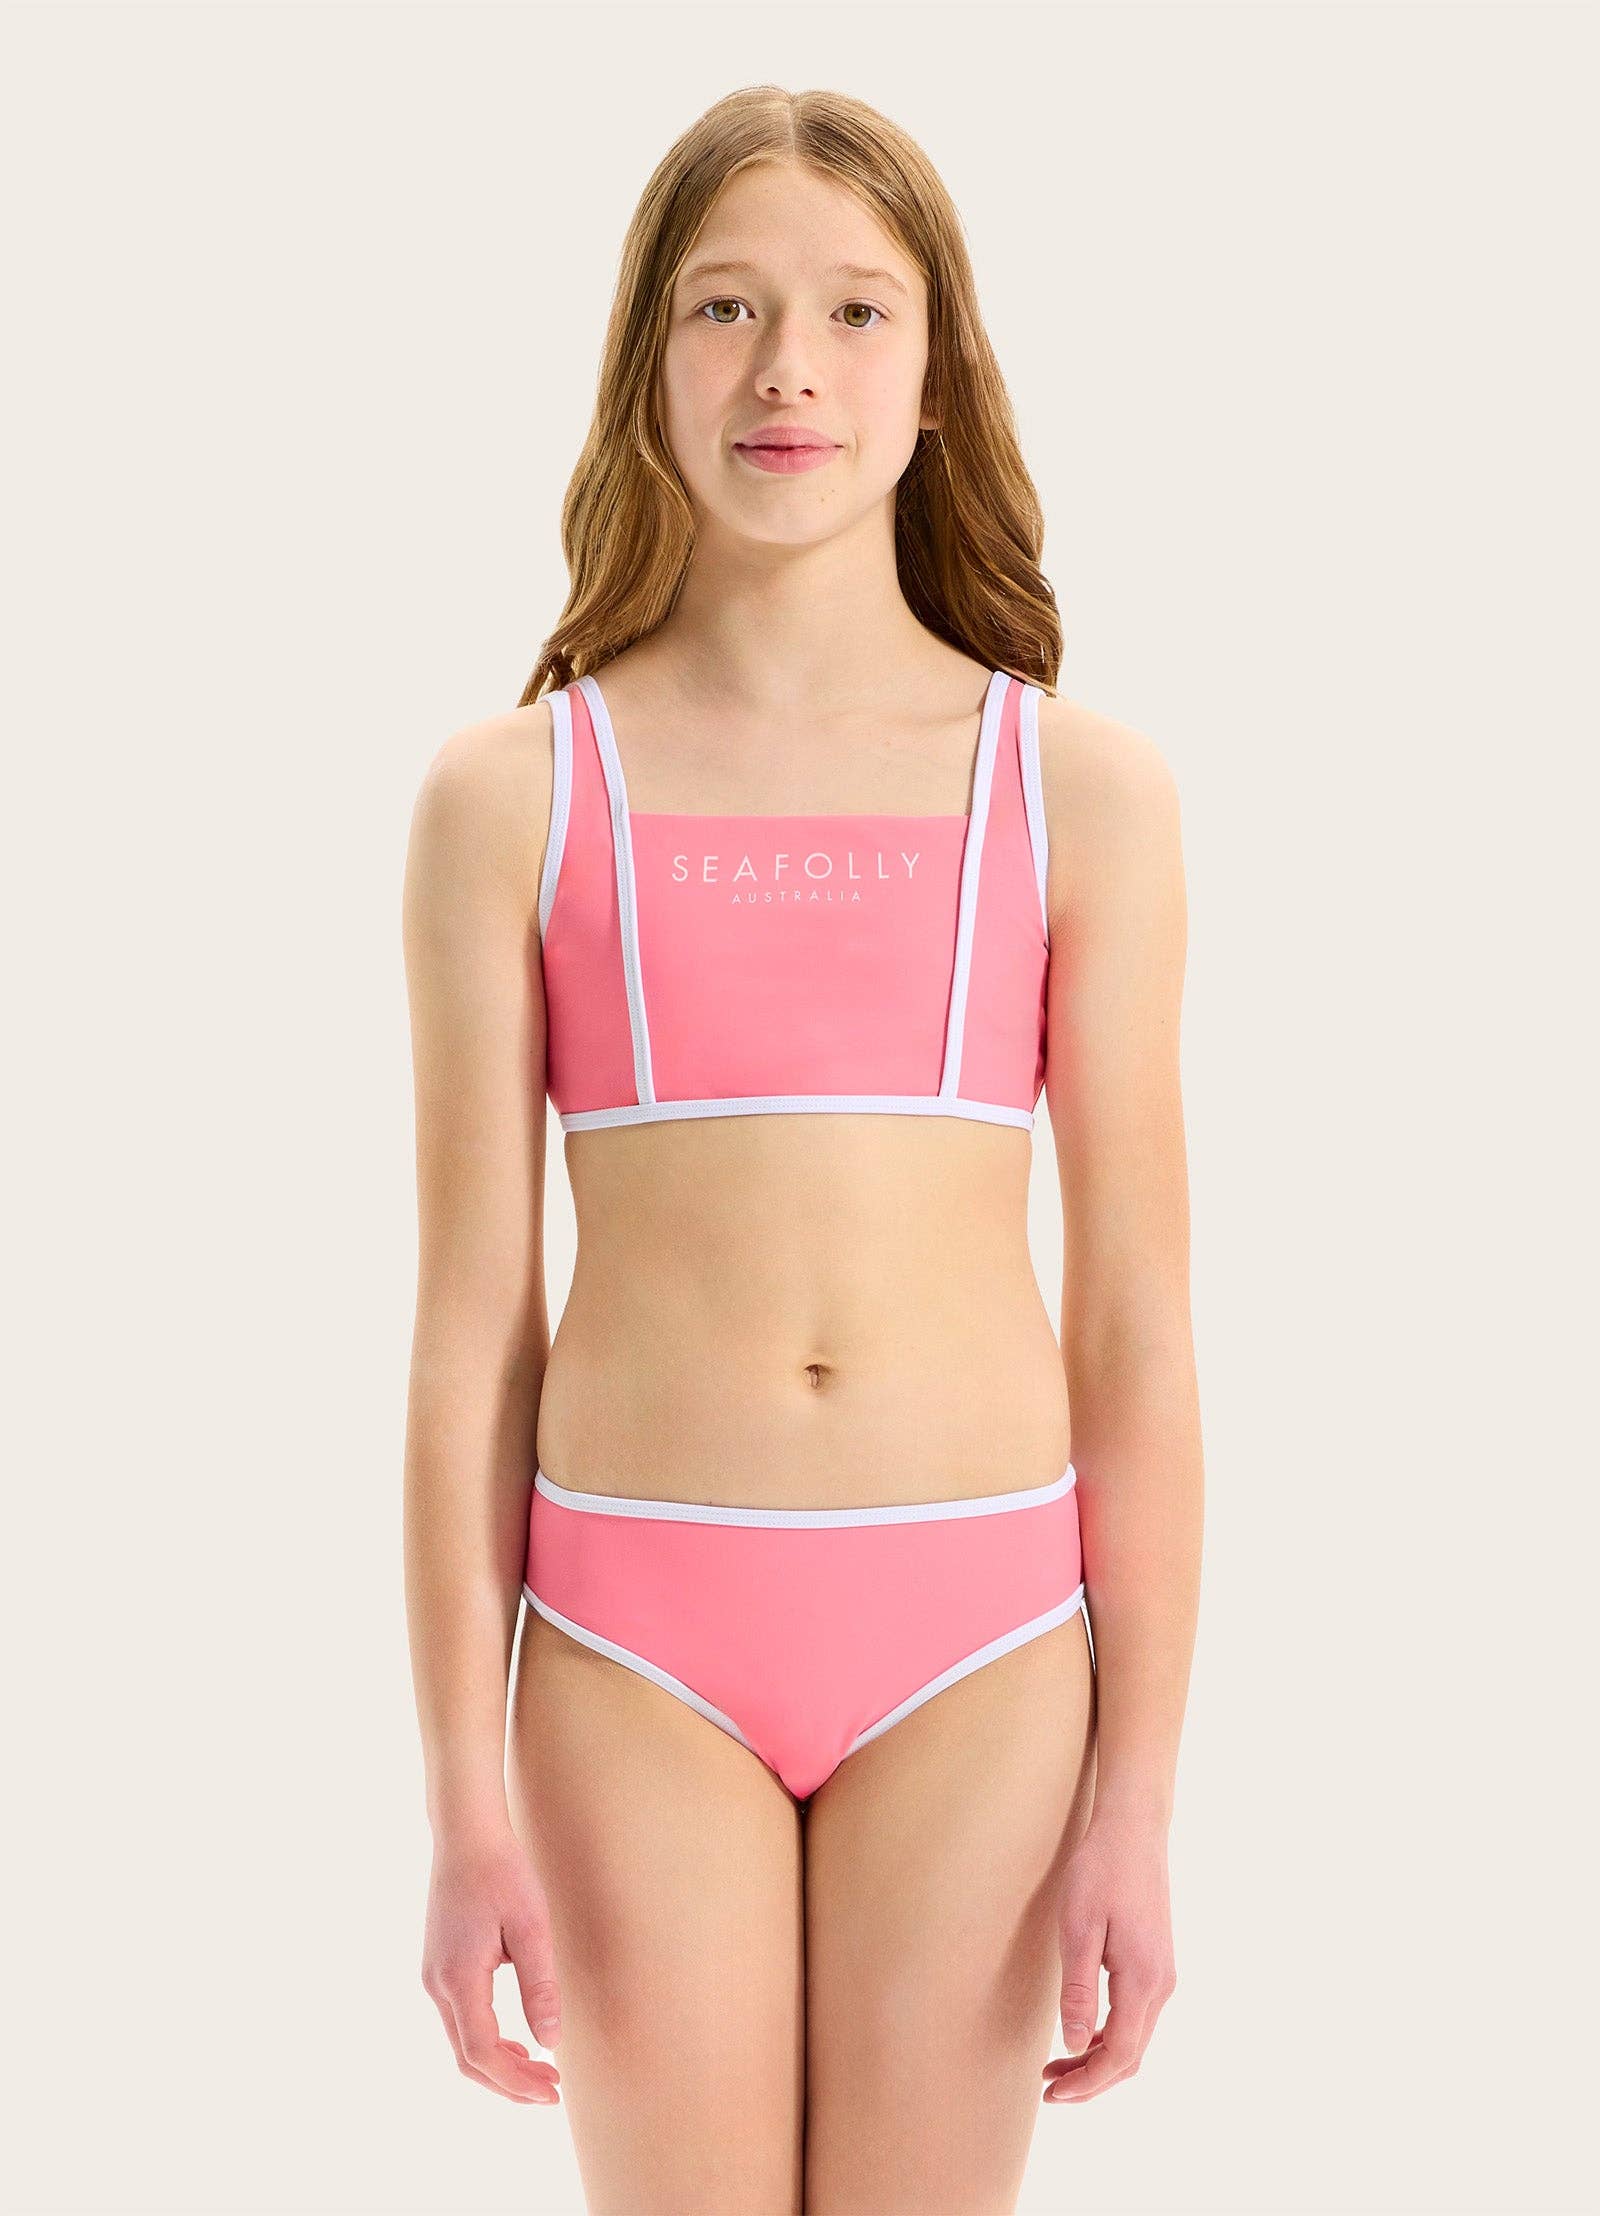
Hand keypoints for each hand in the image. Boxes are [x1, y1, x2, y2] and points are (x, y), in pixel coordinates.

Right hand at [422, 1828, 563, 2104]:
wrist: (466, 1834)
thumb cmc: (502, 1873)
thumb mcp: (531, 1927)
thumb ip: (539, 1986)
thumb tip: (549, 2042)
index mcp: (458, 1977)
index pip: (482, 2052)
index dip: (516, 2081)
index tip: (551, 2090)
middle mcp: (437, 1984)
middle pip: (467, 2058)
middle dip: (508, 2083)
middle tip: (551, 2090)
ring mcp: (434, 1977)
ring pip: (461, 2043)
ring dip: (498, 2065)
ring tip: (540, 2072)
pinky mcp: (439, 1967)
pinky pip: (460, 2021)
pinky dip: (487, 2043)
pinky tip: (516, 2042)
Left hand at [1042, 1811, 1176, 2104]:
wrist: (1133, 1831)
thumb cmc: (1100, 1872)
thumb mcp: (1079, 1928)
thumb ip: (1078, 1990)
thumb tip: (1073, 2045)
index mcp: (1143, 1980)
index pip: (1119, 2054)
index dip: (1087, 2082)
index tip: (1053, 2095)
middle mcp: (1161, 1985)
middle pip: (1130, 2055)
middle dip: (1091, 2080)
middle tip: (1049, 2089)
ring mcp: (1162, 1975)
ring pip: (1135, 2039)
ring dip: (1099, 2060)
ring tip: (1058, 2068)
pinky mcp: (1156, 1965)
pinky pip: (1136, 2018)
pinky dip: (1109, 2037)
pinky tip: (1081, 2033)